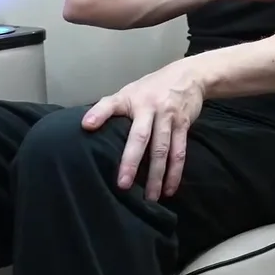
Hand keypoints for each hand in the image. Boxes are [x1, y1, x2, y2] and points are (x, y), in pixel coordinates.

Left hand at [82, 57, 205, 201]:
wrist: (188, 76)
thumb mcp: (129, 92)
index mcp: (133, 100)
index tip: (86, 127)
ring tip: (150, 197)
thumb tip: (85, 126)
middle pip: (141, 138)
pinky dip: (175, 172)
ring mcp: (169, 118)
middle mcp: (151, 108)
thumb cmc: (152, 88)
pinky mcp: (184, 126)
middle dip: (132, 162)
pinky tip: (170, 189)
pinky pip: (180, 152)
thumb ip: (108, 108)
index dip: (99, 115)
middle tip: (123, 185)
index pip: (112, 106)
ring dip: (157, 175)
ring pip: (163, 150)